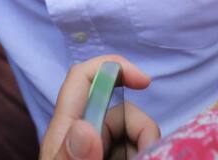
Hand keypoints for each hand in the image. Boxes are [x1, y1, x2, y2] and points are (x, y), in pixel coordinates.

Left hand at [40, 56, 157, 159]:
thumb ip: (71, 157)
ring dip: (147, 146)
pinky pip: (138, 149)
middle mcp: (85, 135)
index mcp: (65, 130)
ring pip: (136, 133)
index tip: (144, 82)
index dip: (112, 67)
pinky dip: (146, 154)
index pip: (82, 78)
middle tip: (152, 157)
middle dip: (143, 130)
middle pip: (123, 110)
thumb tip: (85, 129)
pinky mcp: (115, 158)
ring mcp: (100, 149)